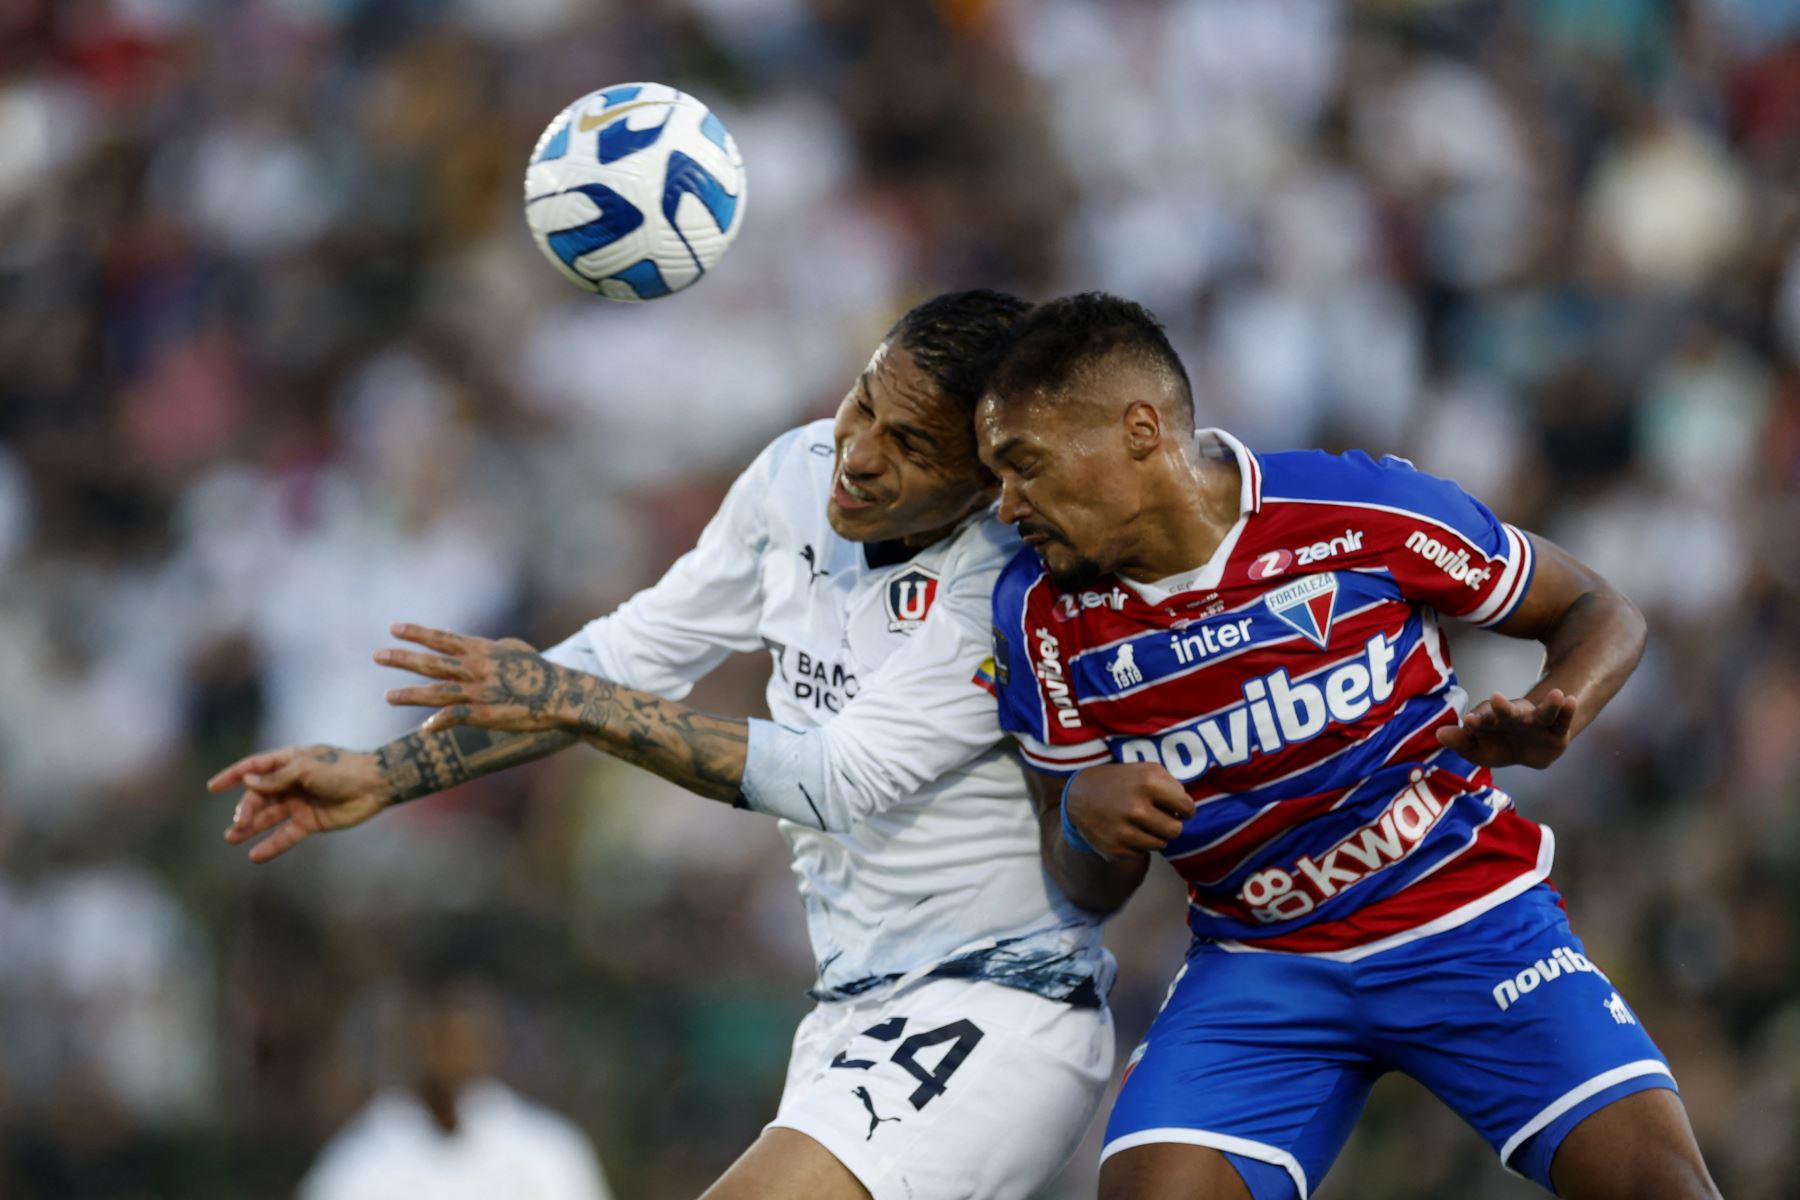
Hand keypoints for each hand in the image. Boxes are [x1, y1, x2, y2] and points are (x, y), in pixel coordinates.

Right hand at [209, 745, 388, 862]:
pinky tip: (254, 856)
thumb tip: (248, 782)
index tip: (213, 787)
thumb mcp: (307, 769)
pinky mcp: (310, 822)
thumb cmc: (343, 769)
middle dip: (246, 808)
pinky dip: (271, 845)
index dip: (233, 776)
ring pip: (268, 816)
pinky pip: (286, 835)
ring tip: (232, 837)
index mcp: (290, 762)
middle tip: (237, 823)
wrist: (376, 785)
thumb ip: (277, 778)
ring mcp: (300, 802)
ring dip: (250, 827)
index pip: (255, 768)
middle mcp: (291, 782)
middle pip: (259, 796)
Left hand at [376, 624, 587, 734]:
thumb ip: (492, 646)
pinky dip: (438, 723)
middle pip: (432, 663)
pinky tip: (424, 728)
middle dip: (403, 659)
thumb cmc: (540, 670)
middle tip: (378, 655)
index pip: (442, 639)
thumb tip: (481, 644)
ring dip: (410, 694)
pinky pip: (455, 718)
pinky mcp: (485, 714)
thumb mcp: (515, 649)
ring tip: (387, 696)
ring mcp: (478, 692)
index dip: (417, 633)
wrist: (559, 694)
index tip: (394, 629)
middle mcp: (475, 669)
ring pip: (436, 693)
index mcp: (481, 650)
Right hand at [1064, 761, 1195, 858]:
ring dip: (1156, 835)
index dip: (1186, 809)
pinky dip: (1138, 843)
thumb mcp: (1145, 770)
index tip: (1179, 809)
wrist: (1079, 796)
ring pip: (1161, 844)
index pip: (1186, 806)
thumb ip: (1172, 785)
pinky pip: (1142, 852)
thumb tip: (1187, 809)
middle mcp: (1136, 808)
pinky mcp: (1116, 849)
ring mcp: (1124, 831)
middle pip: (1176, 830)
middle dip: (1171, 824)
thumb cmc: (1120, 781)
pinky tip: (1126, 830)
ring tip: (1141, 822)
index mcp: (1147, 783)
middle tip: (1160, 817)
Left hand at [1435, 688, 1578, 768]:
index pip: (1482, 722)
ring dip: (1549, 704)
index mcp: (1492, 723)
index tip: (1468, 721)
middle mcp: (1514, 719)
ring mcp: (1537, 723)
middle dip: (1503, 708)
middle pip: (1509, 713)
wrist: (1529, 753)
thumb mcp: (1477, 750)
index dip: (1476, 722)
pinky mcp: (1556, 731)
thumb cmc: (1498, 746)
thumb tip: (1439, 733)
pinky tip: (1570, 699)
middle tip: (1496, 698)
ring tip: (1557, 693)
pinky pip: (1563, 720)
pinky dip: (1567, 710)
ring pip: (1543, 712)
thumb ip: (1461, 742)